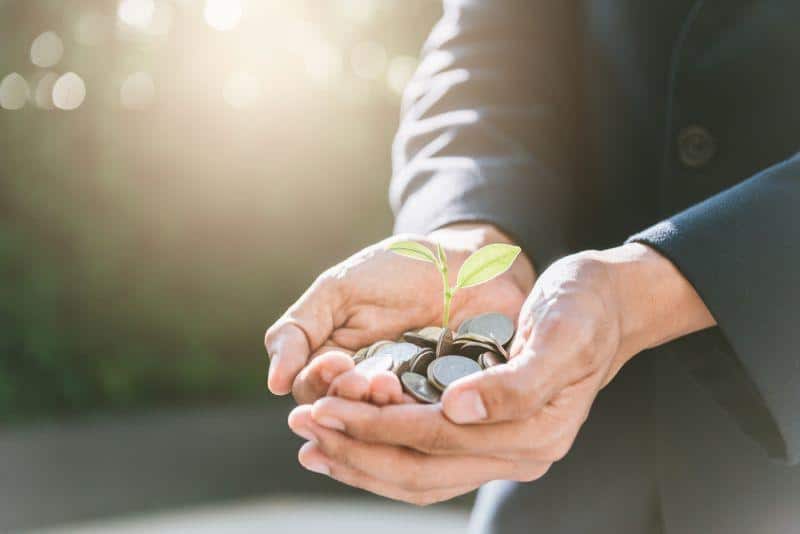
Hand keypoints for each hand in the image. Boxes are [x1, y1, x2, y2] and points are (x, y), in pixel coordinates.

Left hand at [288, 244, 715, 503]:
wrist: (610, 307)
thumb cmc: (584, 310)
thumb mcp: (562, 334)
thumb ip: (516, 382)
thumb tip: (456, 410)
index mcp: (535, 432)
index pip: (437, 440)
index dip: (377, 428)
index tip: (325, 408)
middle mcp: (519, 454)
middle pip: (421, 471)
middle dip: (357, 451)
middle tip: (303, 427)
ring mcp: (505, 452)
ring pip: (420, 477)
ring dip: (363, 462)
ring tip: (313, 444)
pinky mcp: (491, 439)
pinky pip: (430, 463)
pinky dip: (386, 455)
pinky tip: (352, 442)